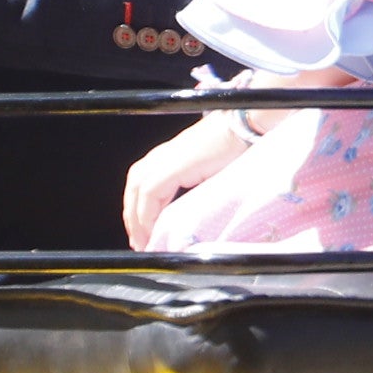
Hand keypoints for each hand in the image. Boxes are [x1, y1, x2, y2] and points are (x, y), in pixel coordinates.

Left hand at [123, 112, 259, 248]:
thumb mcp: (206, 171)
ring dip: (137, 219)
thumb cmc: (232, 147)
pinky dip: (146, 215)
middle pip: (133, 189)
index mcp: (166, 156)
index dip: (139, 210)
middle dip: (133, 218)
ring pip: (137, 193)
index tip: (144, 232)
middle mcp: (159, 156)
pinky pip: (149, 195)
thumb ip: (192, 187)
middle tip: (139, 241)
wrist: (240, 130)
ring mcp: (162, 159)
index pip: (141, 185)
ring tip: (144, 241)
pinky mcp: (170, 167)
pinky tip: (152, 230)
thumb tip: (190, 212)